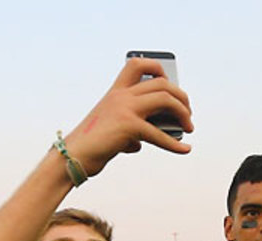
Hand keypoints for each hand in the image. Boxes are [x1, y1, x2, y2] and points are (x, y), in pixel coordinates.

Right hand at [62, 58, 192, 177]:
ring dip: (183, 112)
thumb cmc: (90, 146)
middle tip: (187, 113)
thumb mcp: (111, 131)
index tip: (170, 83)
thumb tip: (141, 143)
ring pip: (165, 99)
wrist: (73, 156)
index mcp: (115, 92)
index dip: (158, 68)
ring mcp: (125, 108)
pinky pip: (159, 133)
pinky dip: (174, 144)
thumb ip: (127, 131)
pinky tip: (184, 150)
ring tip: (189, 127)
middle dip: (180, 97)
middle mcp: (121, 95)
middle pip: (161, 83)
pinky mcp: (128, 126)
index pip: (137, 64)